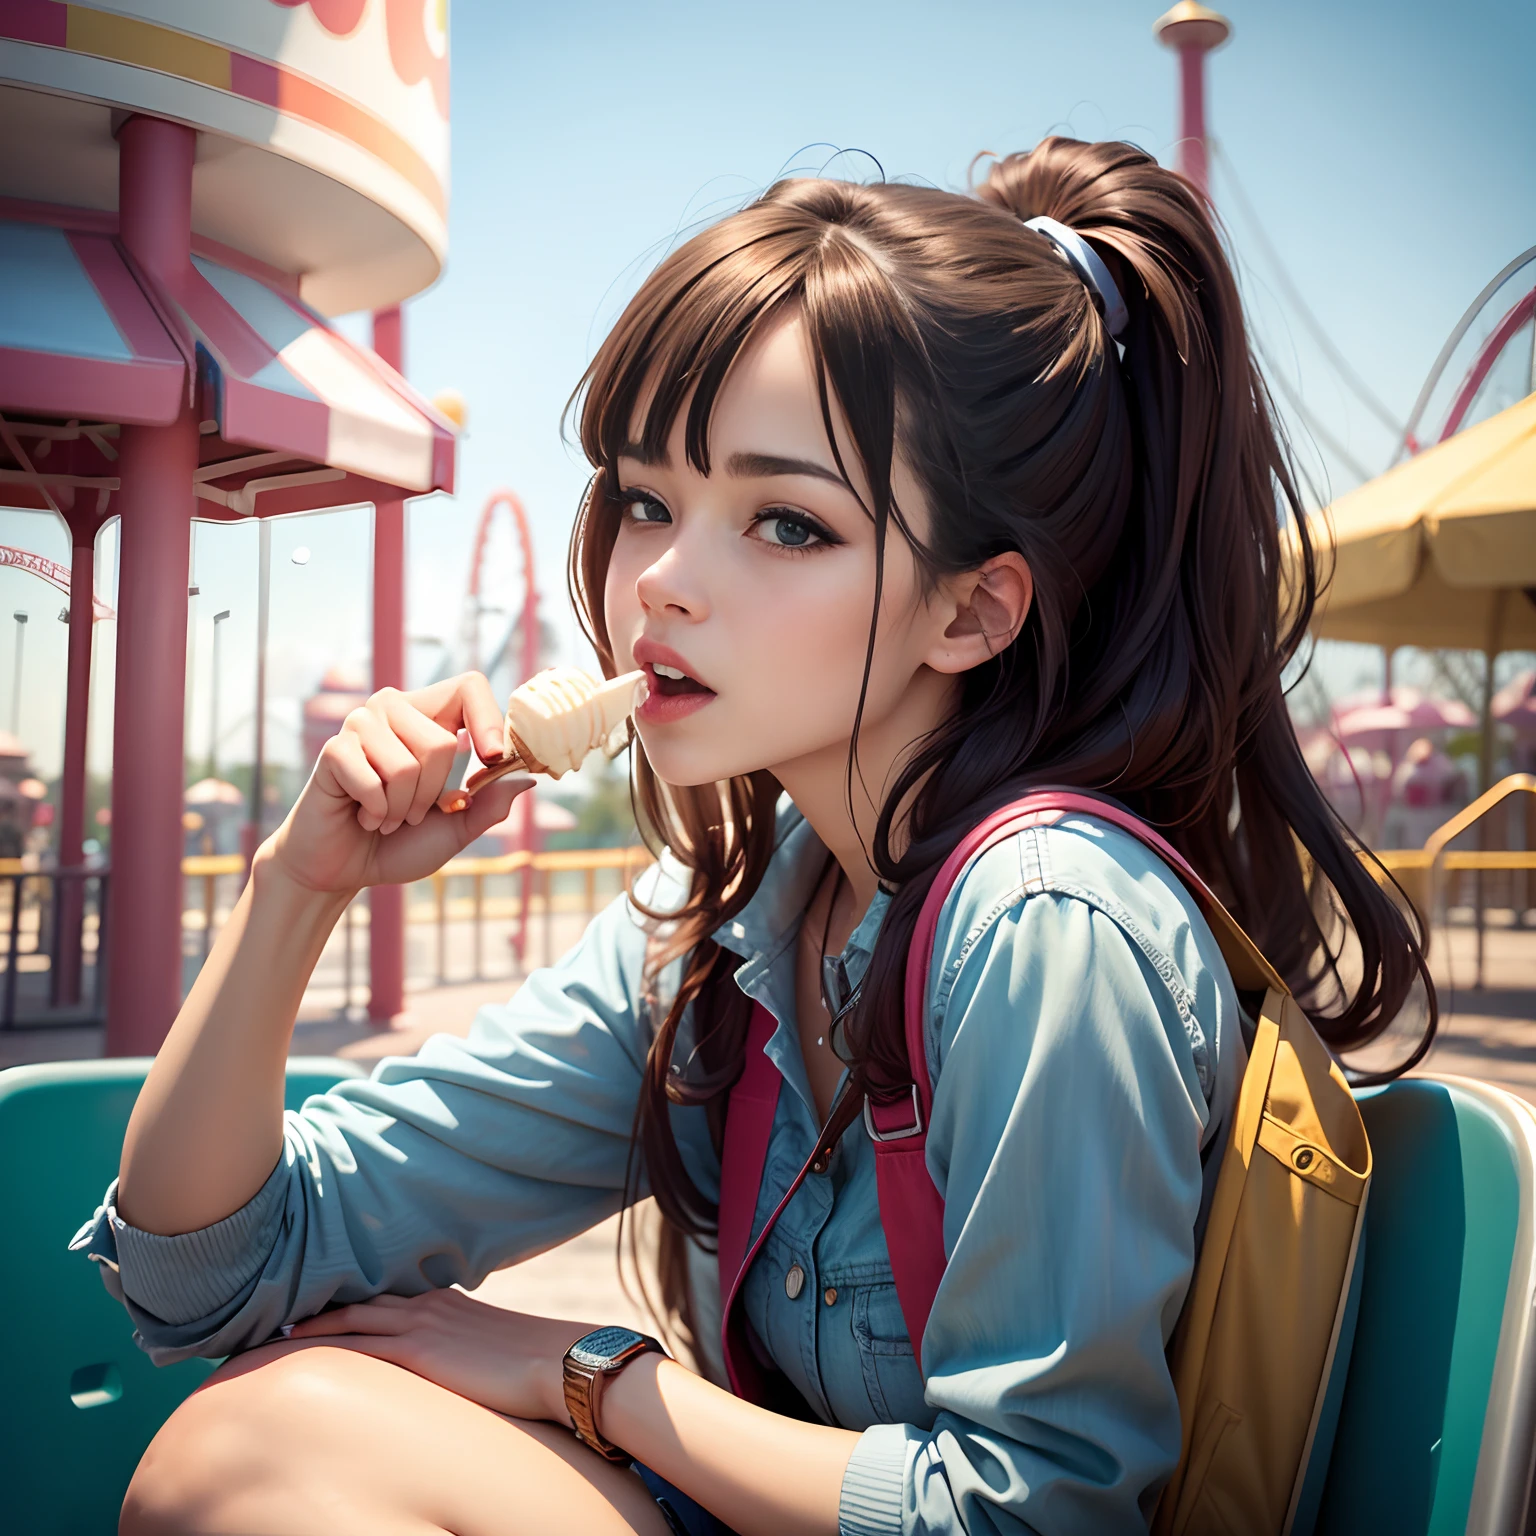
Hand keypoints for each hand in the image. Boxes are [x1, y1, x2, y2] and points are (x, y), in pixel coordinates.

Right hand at [265, 673, 532, 894]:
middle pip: (442, 742)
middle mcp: (395, 709)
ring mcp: (361, 724)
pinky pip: (375, 782)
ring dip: (402, 808)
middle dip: (434, 796)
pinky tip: (362, 813)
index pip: (469, 687)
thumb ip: (489, 804)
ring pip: (408, 765)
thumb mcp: (456, 828)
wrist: (344, 868)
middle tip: (412, 812)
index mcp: (430, 718)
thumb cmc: (400, 842)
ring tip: (385, 813)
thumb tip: (527, 779)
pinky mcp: (334, 749)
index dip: (487, 718)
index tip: (493, 758)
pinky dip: (377, 812)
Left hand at [285, 1290, 592, 1425]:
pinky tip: (299, 1352)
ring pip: (349, 1318)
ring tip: (274, 1333)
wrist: (559, 1362)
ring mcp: (421, 1323)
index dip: (349, 1302)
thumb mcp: (492, 1344)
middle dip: (320, 1307)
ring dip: (311, 1324)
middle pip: (359, 1300)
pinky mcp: (419, 1349)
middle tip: (280, 1316)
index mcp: (445, 1299)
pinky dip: (325, 1344)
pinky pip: (358, 1344)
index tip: (319, 1308)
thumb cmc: (535, 1362)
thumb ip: (464, 1344)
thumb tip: (455, 1363)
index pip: (385, 1296)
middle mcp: (427, 1303)